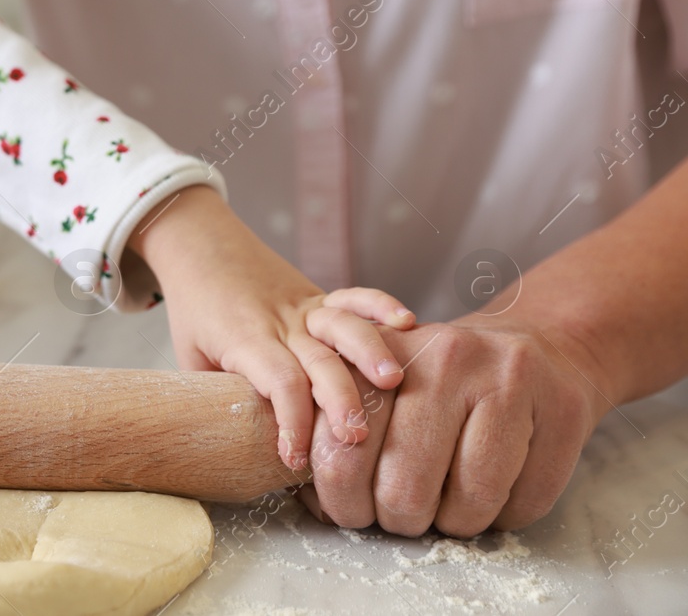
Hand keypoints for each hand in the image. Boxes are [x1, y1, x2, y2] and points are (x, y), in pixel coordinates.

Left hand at [137, 185, 415, 470]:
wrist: (199, 246)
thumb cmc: (194, 311)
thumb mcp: (190, 358)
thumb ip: (215, 396)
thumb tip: (242, 448)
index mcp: (245, 340)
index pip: (279, 383)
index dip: (293, 422)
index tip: (295, 458)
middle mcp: (280, 323)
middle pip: (319, 362)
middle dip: (340, 401)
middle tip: (356, 437)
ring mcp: (304, 308)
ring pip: (343, 327)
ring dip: (371, 354)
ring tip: (392, 382)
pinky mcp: (319, 297)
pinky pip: (353, 297)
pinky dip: (381, 305)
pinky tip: (406, 321)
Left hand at [300, 318, 607, 536]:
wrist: (541, 344)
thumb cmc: (445, 381)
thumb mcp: (383, 381)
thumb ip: (340, 425)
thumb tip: (309, 498)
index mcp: (384, 352)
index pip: (342, 449)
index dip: (341, 499)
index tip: (351, 510)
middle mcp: (444, 357)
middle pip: (404, 486)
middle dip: (399, 520)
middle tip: (404, 515)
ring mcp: (507, 380)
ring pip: (468, 502)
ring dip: (454, 525)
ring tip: (448, 507)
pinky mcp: (560, 409)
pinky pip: (522, 503)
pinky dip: (504, 517)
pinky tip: (495, 494)